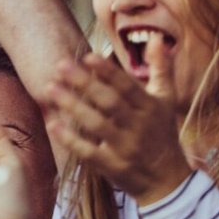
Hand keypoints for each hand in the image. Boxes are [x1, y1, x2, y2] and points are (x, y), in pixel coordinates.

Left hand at [44, 38, 190, 204]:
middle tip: (60, 66)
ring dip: (72, 106)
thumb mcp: (166, 101)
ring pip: (96, 124)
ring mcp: (125, 147)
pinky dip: (70, 139)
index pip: (127, 86)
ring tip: (50, 89)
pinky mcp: (112, 166)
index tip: (87, 56)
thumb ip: (160, 69)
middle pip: (109, 102)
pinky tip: (52, 124)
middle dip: (84, 83)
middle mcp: (139, 126)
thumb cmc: (161, 133)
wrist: (168, 180)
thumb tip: (156, 38)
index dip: (108, 71)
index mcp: (151, 107)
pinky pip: (88, 151)